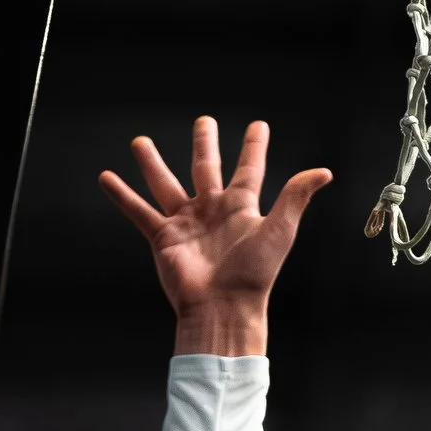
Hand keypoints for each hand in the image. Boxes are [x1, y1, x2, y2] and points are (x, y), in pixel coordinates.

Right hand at [98, 116, 331, 354]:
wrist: (222, 308)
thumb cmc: (254, 274)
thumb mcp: (279, 230)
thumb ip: (295, 197)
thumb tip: (324, 171)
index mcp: (242, 207)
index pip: (249, 169)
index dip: (254, 147)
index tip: (258, 126)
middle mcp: (213, 211)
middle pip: (206, 167)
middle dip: (205, 145)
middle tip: (203, 122)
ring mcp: (186, 223)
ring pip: (166, 183)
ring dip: (152, 163)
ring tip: (139, 141)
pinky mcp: (163, 238)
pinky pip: (139, 211)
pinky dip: (122, 196)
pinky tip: (106, 177)